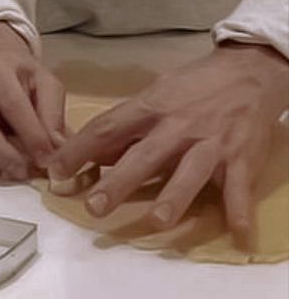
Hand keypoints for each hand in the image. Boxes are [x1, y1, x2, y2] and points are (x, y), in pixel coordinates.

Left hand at [47, 42, 288, 244]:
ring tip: (156, 221)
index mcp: (151, 106)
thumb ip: (129, 124)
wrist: (247, 71)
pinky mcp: (239, 157)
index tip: (56, 170)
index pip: (108, 128)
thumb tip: (97, 154)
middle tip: (94, 207)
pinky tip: (239, 232)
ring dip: (173, 197)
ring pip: (188, 173)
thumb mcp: (157, 94)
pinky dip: (239, 209)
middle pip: (143, 156)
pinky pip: (238, 187)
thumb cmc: (194, 85)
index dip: (79, 149)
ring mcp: (209, 143)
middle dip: (118, 182)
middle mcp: (176, 126)